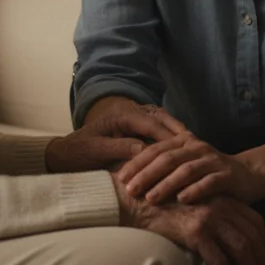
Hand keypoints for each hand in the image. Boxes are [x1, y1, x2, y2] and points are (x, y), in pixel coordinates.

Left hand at [46, 101, 185, 172]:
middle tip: (198, 146)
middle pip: (162, 119)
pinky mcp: (139, 127)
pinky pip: (161, 129)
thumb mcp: (96, 150)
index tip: (184, 148)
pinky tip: (184, 152)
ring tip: (196, 149)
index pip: (150, 124)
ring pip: (165, 122)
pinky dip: (173, 138)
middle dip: (179, 133)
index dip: (168, 137)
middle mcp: (133, 112)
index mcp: (123, 115)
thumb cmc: (79, 152)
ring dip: (178, 135)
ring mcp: (137, 118)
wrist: (66, 151)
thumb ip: (119, 148)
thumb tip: (143, 150)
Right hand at [114, 173, 264, 264]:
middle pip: (252, 235)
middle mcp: (220, 206)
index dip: (264, 239)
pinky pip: (220, 260)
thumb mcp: (192, 199)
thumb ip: (211, 208)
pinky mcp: (195, 232)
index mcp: (221, 197)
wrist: (136, 199)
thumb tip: (225, 230)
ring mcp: (209, 218)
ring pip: (241, 249)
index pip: (254, 219)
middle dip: (261, 259)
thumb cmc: (161, 201)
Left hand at [117, 132, 264, 204]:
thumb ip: (163, 167)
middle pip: (167, 158)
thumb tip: (129, 179)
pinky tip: (182, 200)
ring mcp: (212, 159)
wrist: (247, 174)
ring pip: (185, 170)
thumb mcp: (185, 165)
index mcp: (182, 141)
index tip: (120, 178)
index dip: (137, 163)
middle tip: (130, 190)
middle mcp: (196, 147)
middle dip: (146, 174)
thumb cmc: (208, 173)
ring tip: (151, 198)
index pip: (154, 149)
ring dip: (166, 184)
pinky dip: (195, 190)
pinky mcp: (227, 174)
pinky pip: (209, 182)